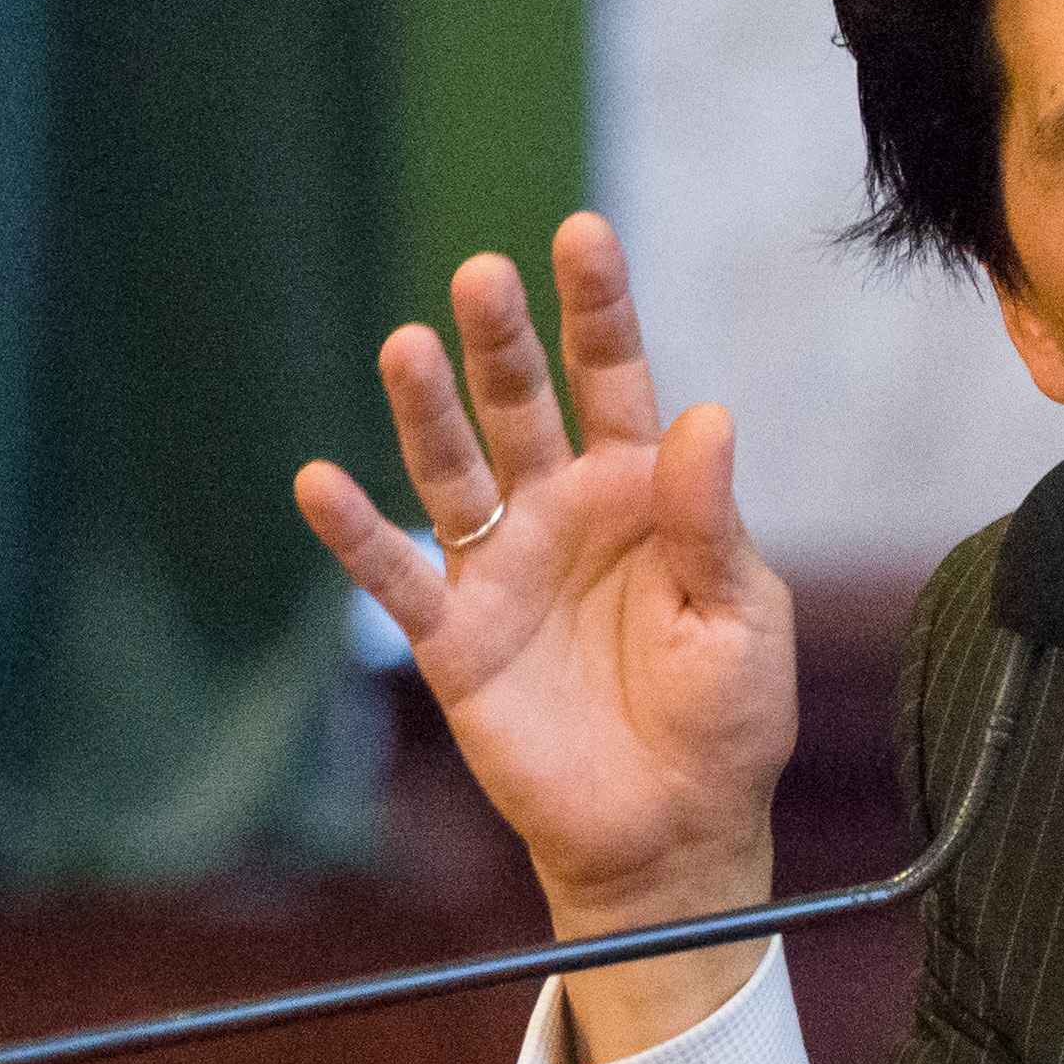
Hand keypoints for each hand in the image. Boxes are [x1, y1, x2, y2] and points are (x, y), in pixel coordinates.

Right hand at [296, 215, 798, 954]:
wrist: (672, 829)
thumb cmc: (723, 720)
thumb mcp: (740, 616)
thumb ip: (709, 522)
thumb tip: (706, 414)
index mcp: (643, 494)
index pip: (615, 381)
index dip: (598, 310)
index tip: (581, 233)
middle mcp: (561, 512)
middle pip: (520, 406)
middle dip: (500, 341)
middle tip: (482, 274)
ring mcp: (499, 568)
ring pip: (450, 469)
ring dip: (425, 410)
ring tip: (406, 346)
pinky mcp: (452, 636)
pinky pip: (394, 575)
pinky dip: (357, 532)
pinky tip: (323, 483)